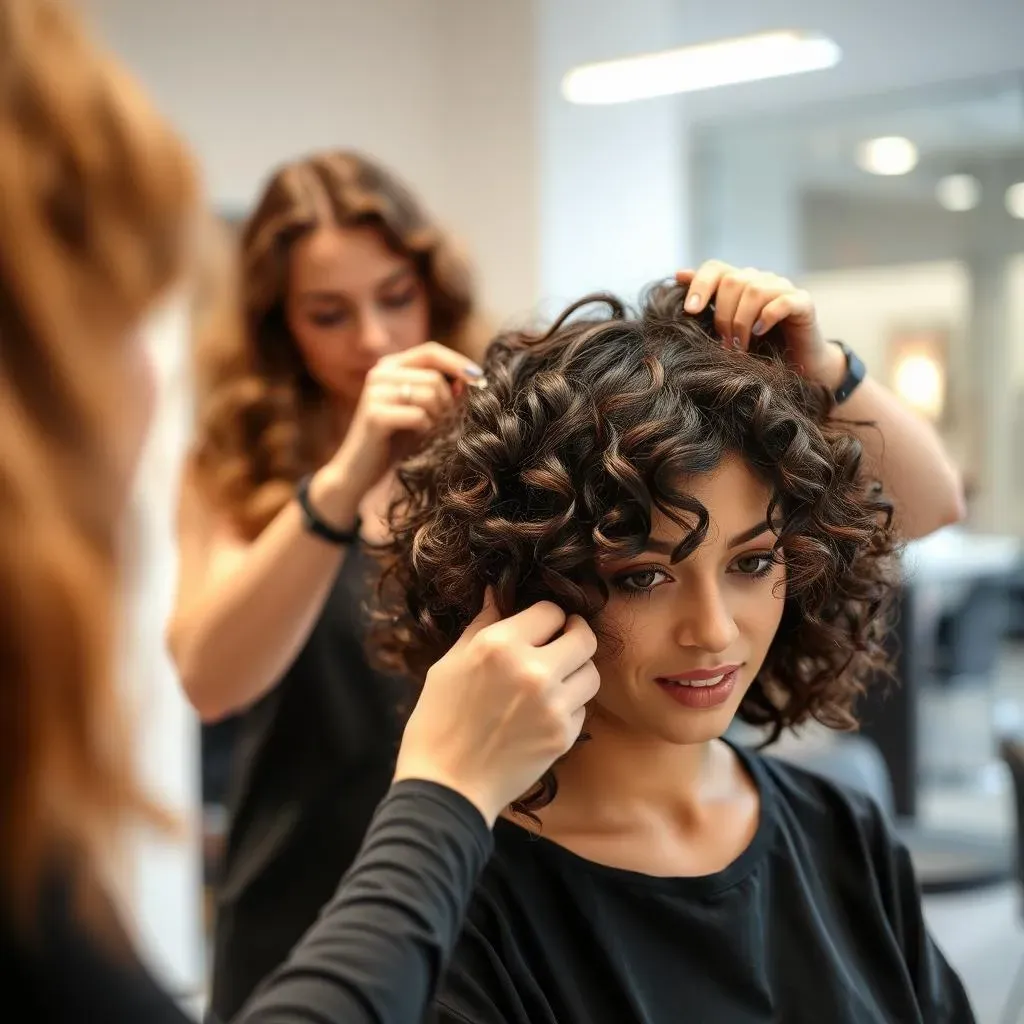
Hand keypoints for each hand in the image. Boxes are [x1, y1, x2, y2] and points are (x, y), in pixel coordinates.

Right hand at [333, 342, 483, 496]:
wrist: (360, 470)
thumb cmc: (395, 440)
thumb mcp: (422, 411)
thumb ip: (442, 391)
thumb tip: (470, 378)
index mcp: (390, 366)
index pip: (430, 351)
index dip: (457, 363)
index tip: (480, 379)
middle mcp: (379, 373)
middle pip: (434, 377)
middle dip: (448, 403)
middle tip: (444, 423)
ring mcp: (375, 392)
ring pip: (429, 394)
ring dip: (438, 418)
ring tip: (430, 432)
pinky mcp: (374, 415)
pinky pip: (419, 416)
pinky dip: (426, 430)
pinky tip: (418, 439)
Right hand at [393, 591, 599, 825]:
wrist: (447, 787)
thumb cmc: (438, 722)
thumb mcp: (450, 664)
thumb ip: (482, 625)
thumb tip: (497, 593)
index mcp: (499, 645)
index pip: (551, 611)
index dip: (546, 617)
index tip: (541, 626)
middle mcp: (533, 670)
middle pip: (584, 638)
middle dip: (574, 636)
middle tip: (561, 643)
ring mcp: (553, 705)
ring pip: (591, 673)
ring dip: (576, 672)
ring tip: (554, 680)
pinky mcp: (563, 735)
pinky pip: (582, 708)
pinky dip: (569, 706)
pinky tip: (543, 713)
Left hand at [676, 262, 839, 386]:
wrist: (796, 366)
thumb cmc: (755, 349)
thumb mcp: (724, 328)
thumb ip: (706, 304)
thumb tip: (678, 275)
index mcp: (739, 283)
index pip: (715, 268)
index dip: (700, 285)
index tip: (690, 311)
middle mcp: (761, 280)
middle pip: (733, 281)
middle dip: (722, 315)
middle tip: (722, 343)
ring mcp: (783, 288)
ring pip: (755, 291)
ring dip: (742, 322)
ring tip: (739, 347)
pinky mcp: (803, 303)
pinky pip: (782, 302)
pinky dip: (767, 318)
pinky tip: (759, 333)